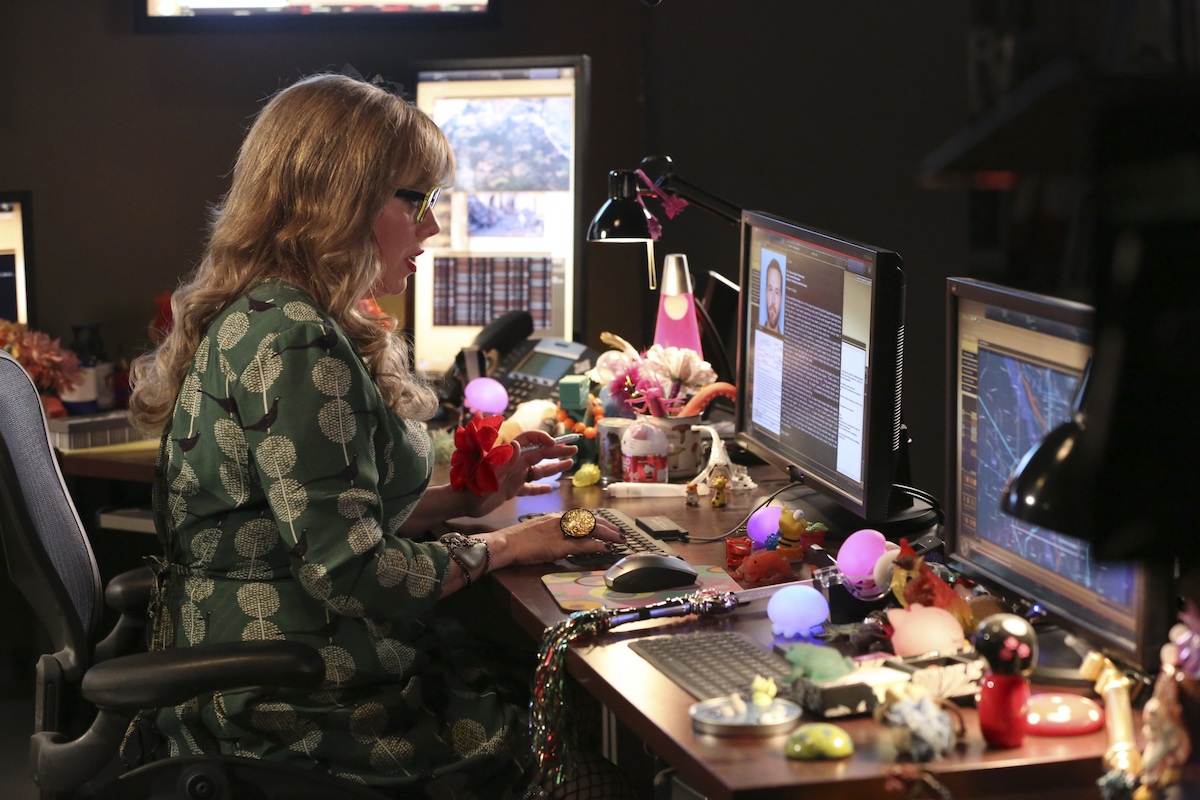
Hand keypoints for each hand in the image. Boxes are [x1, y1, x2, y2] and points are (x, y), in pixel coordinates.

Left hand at [461, 431, 577, 517]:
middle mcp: (514, 464)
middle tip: (574, 449)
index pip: (529, 440)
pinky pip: (528, 488)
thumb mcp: (490, 473)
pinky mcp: (511, 491)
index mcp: (510, 456)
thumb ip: (505, 460)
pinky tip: (549, 489)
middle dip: (557, 450)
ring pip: (538, 470)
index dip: (543, 439)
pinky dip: (539, 489)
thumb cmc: (473, 487)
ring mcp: (514, 477)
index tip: (554, 445)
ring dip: (554, 467)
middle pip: (540, 454)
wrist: (462, 503)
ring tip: (570, 464)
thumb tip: (520, 445)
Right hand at [486, 511, 624, 567]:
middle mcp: (560, 520)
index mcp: (556, 517)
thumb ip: (555, 533)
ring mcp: (559, 532)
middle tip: (622, 534)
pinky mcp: (557, 545)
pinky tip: (606, 548)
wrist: (504, 543)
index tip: (611, 526)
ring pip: (590, 530)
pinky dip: (596, 545)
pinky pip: (581, 545)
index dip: (600, 521)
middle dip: (609, 527)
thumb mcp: (540, 531)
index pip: (584, 516)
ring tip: (620, 539)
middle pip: (591, 520)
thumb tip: (568, 541)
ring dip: (608, 534)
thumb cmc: (518, 540)